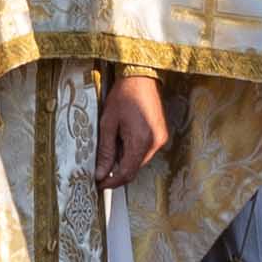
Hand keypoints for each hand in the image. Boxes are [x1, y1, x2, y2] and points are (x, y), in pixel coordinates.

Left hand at [93, 70, 171, 189]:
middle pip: (134, 168)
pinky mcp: (161, 135)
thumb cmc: (124, 96)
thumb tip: (101, 173)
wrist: (141, 77)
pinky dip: (133, 151)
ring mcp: (160, 139)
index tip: (100, 184)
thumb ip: (105, 151)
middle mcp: (155, 143)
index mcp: (141, 141)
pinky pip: (145, 151)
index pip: (127, 173)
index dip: (112, 182)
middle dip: (116, 171)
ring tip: (112, 145)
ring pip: (139, 161)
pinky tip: (123, 138)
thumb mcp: (108, 124)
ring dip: (124, 160)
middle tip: (100, 167)